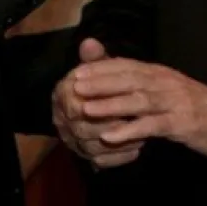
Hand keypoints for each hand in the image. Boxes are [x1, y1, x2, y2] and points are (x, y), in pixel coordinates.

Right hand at [52, 38, 143, 168]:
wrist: (92, 106)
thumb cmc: (98, 84)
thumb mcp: (97, 70)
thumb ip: (96, 59)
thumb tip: (90, 43)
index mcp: (62, 96)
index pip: (76, 104)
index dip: (100, 104)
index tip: (124, 100)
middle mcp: (62, 121)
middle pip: (83, 129)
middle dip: (111, 125)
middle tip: (136, 120)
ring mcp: (73, 142)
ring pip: (93, 148)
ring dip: (119, 143)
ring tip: (144, 135)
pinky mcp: (85, 158)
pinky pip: (101, 162)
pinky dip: (119, 157)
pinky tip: (137, 149)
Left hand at [73, 58, 206, 157]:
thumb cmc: (191, 105)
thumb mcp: (165, 90)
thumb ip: (139, 84)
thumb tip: (110, 80)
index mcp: (159, 73)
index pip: (127, 66)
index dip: (102, 68)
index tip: (78, 71)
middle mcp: (165, 83)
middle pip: (129, 79)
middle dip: (101, 82)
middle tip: (75, 86)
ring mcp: (174, 102)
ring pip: (138, 100)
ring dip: (110, 105)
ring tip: (86, 109)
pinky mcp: (181, 123)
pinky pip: (153, 126)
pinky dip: (131, 131)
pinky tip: (112, 137)